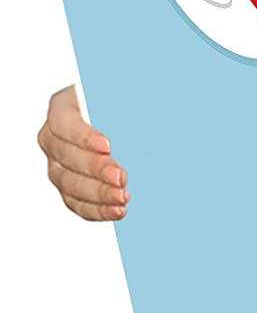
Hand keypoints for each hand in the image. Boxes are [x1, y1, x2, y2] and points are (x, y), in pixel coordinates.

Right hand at [36, 84, 128, 220]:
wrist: (125, 120)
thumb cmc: (125, 105)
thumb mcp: (125, 101)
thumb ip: (129, 114)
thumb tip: (146, 127)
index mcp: (64, 107)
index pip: (64, 122)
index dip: (83, 136)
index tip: (107, 145)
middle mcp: (55, 138)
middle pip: (67, 157)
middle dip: (95, 169)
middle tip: (121, 177)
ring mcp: (58, 164)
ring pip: (69, 183)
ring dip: (98, 194)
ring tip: (122, 198)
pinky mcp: (69, 186)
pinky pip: (77, 202)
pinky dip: (98, 209)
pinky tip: (117, 210)